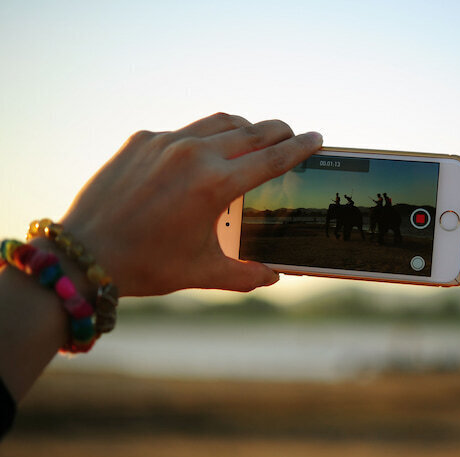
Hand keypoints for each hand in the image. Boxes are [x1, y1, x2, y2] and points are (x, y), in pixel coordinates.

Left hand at [60, 113, 321, 295]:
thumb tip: (275, 276)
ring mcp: (165, 142)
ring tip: (254, 136)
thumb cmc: (147, 266)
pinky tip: (203, 153)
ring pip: (219, 121)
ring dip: (245, 126)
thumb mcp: (203, 272)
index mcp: (215, 185)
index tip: (318, 137)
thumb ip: (246, 274)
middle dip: (279, 130)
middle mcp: (194, 154)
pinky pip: (185, 130)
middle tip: (292, 134)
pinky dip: (205, 137)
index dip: (300, 147)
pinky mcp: (141, 139)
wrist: (85, 254)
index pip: (273, 158)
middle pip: (252, 130)